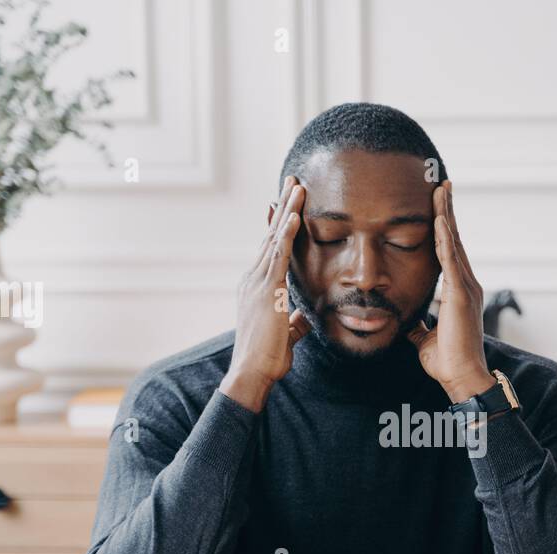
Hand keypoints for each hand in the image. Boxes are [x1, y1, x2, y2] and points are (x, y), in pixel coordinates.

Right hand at [221, 175, 312, 412]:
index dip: (280, 224)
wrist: (252, 371)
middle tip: (292, 180)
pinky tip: (294, 216)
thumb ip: (294, 322)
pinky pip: (278, 257)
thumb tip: (304, 318)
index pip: (271, 249)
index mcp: (257, 287)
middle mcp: (253, 279)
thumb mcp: (286, 334)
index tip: (287, 203)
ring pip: (274, 239)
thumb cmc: (267, 357)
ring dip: (287, 211)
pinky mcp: (267, 291)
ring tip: (297, 186)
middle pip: (271, 235)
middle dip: (283, 206)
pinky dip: (286, 235)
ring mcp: (258, 283)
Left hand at [407, 180, 494, 403]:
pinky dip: (446, 239)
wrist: (461, 377)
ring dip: (447, 215)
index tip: (437, 207)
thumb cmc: (446, 361)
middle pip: (455, 239)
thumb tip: (408, 321)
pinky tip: (440, 220)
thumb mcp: (425, 338)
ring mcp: (466, 287)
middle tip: (441, 184)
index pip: (448, 252)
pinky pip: (452, 261)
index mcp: (458, 292)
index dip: (443, 228)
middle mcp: (466, 284)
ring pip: (455, 243)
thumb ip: (419, 325)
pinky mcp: (461, 295)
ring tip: (441, 190)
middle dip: (447, 211)